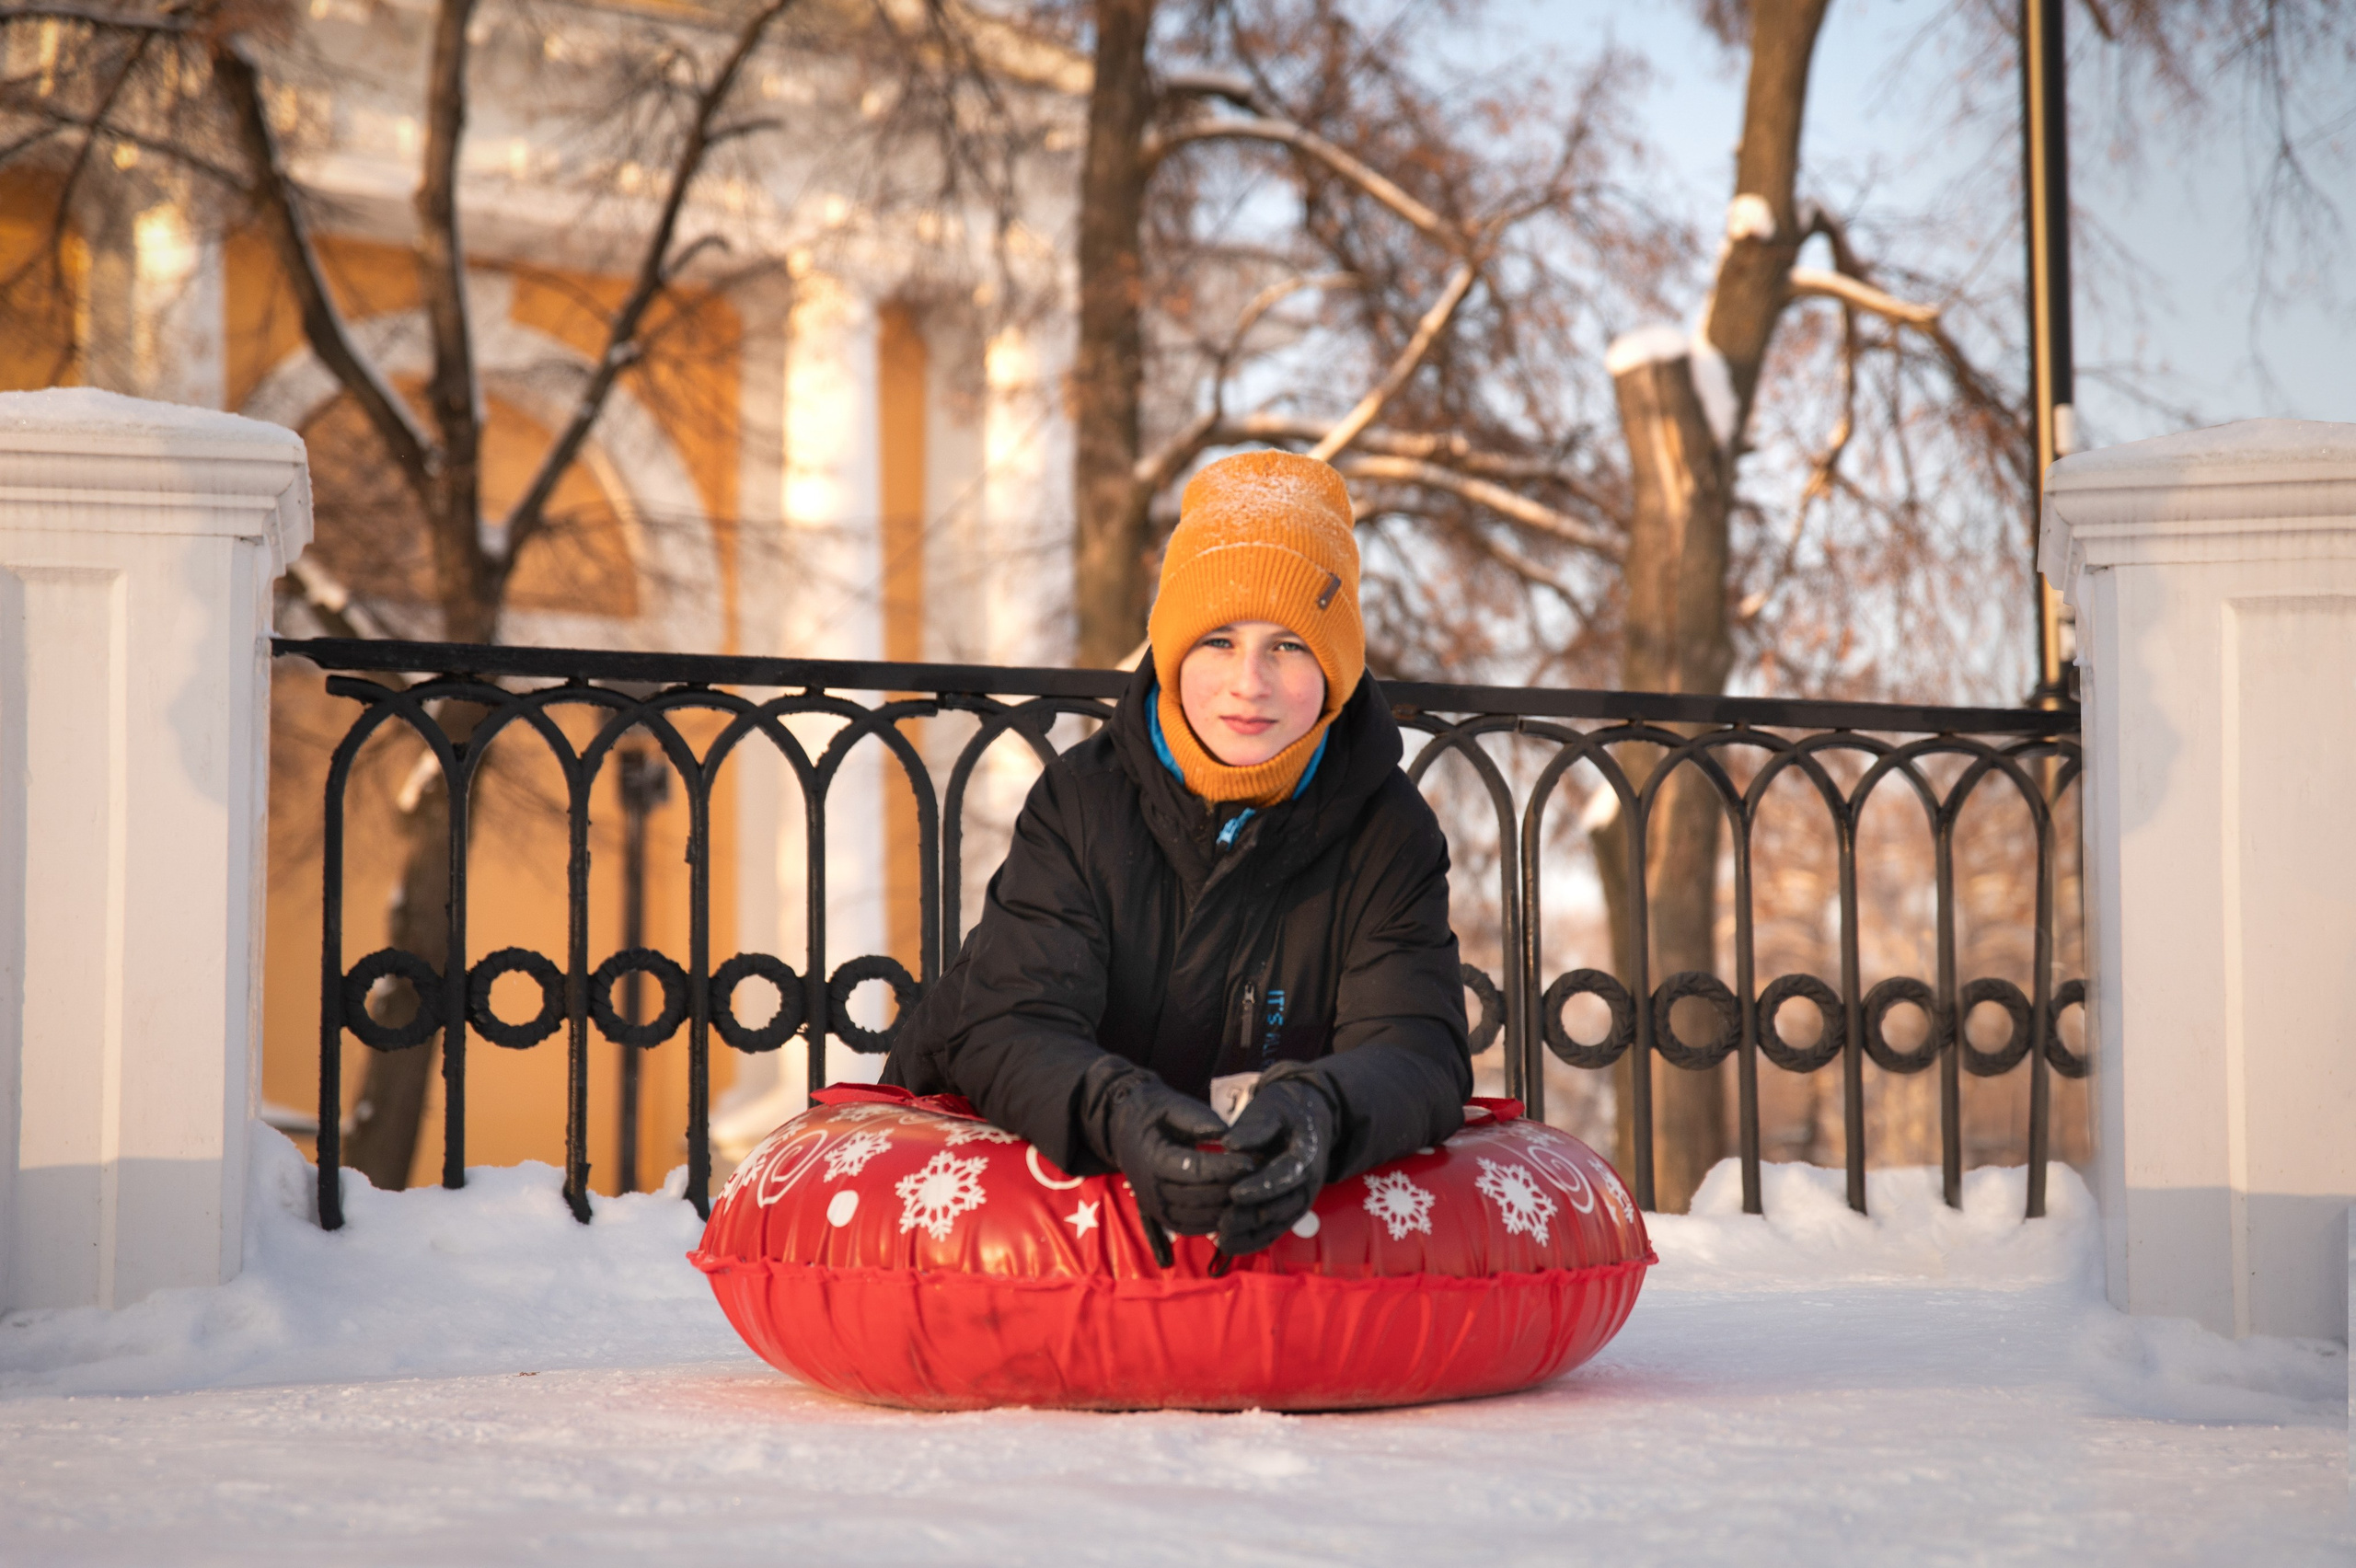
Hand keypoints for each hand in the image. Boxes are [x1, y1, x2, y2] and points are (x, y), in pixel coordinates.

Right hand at [1083, 1063, 1253, 1236]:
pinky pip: (1192, 1228)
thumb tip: (1226, 1133)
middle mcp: (1150, 1189)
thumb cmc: (1154, 1113)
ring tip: (1252, 1193)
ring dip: (1227, 1208)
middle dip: (1232, 1188)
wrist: (1123, 1129)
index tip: (1252, 1161)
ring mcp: (1155, 1207)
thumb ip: (1197, 1117)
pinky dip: (1215, 1222)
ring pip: (1199, 1217)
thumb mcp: (1172, 1104)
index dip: (1225, 1168)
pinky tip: (1235, 1208)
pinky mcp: (1161, 1217)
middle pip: (1200, 1196)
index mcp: (1153, 1158)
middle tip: (1260, 1178)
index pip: (1195, 1169)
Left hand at [1214, 1065, 1337, 1254]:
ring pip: (1277, 1222)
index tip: (1235, 1193)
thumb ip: (1256, 1126)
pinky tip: (1228, 1246)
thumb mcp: (1272, 1107)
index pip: (1286, 1174)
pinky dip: (1253, 1241)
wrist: (1307, 1116)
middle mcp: (1309, 1182)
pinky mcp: (1289, 1209)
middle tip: (1222, 1222)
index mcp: (1306, 1154)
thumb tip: (1229, 1144)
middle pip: (1282, 1206)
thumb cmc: (1284, 1110)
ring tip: (1221, 1238)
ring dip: (1250, 1233)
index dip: (1261, 1186)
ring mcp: (1300, 1198)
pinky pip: (1274, 1230)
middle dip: (1251, 1216)